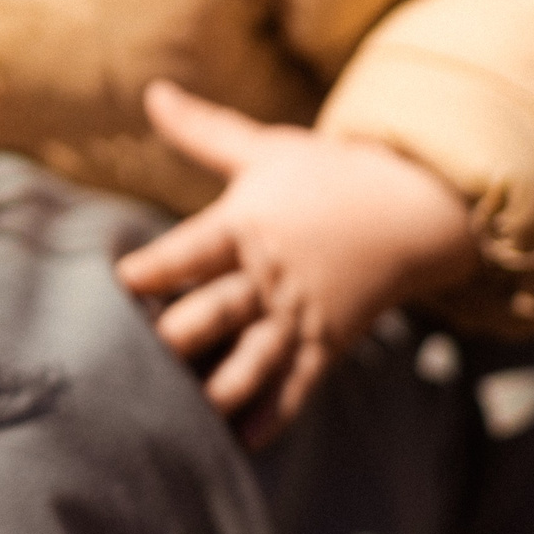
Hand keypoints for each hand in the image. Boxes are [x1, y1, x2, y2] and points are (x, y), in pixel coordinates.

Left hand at [115, 80, 480, 447]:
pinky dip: (271, 415)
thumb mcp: (265, 148)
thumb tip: (152, 91)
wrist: (417, 208)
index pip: (190, 251)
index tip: (117, 283)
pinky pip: (297, 386)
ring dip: (216, 389)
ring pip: (251, 360)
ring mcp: (300, 315)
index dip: (154, 268)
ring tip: (178, 419)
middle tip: (128, 364)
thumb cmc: (327, 175)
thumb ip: (203, 130)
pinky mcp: (327, 344)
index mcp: (246, 226)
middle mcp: (270, 276)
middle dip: (175, 339)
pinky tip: (242, 442)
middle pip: (214, 313)